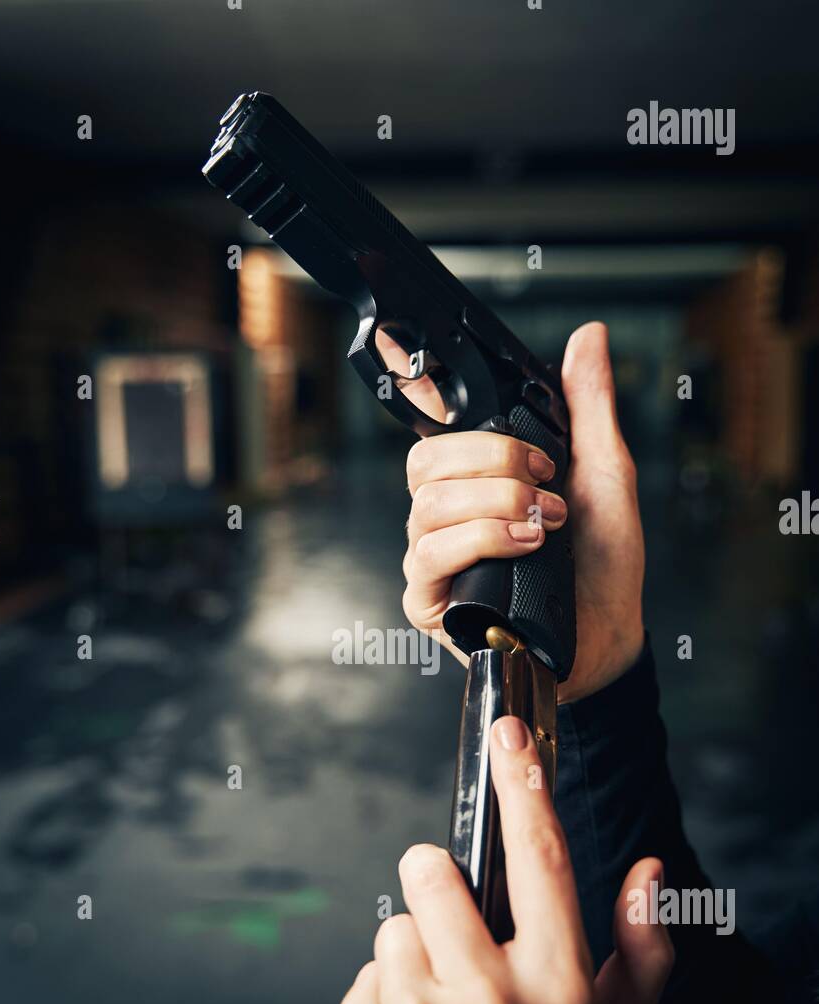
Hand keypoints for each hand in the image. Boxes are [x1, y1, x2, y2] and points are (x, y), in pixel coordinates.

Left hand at [325, 714, 672, 1003]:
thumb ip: (642, 951)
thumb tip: (643, 867)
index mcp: (559, 988)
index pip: (539, 857)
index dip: (523, 783)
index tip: (508, 732)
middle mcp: (491, 1002)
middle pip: (433, 872)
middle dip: (436, 887)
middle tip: (452, 939)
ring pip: (393, 926)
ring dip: (410, 959)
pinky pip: (363, 974)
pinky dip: (380, 1000)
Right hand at [401, 322, 644, 702]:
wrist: (612, 635)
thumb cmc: (603, 563)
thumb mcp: (606, 473)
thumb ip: (589, 405)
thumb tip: (588, 336)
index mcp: (476, 483)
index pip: (433, 433)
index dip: (425, 400)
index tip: (460, 392)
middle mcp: (446, 518)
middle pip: (425, 464)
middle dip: (491, 462)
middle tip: (544, 482)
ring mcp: (433, 560)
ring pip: (430, 507)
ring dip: (497, 504)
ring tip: (545, 523)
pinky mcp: (431, 603)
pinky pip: (430, 556)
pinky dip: (480, 540)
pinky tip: (523, 546)